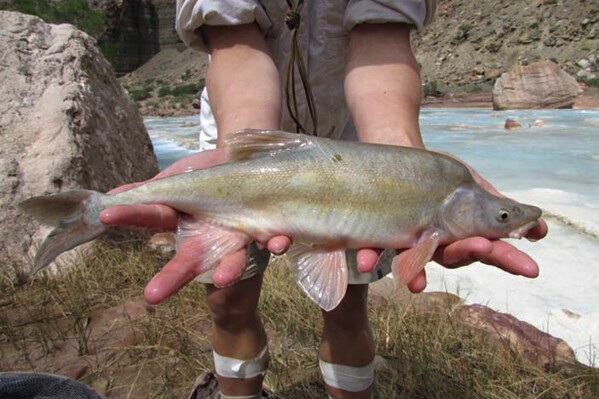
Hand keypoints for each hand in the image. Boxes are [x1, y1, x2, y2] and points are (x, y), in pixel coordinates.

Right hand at [99, 149, 290, 303]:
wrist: (247, 158)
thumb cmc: (206, 173)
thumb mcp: (177, 179)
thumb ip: (150, 191)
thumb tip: (109, 197)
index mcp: (182, 220)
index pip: (151, 219)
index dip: (130, 217)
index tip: (104, 215)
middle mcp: (207, 235)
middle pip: (189, 259)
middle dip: (172, 277)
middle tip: (152, 294)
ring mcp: (236, 236)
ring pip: (232, 259)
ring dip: (229, 269)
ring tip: (222, 277)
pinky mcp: (265, 228)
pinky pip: (273, 240)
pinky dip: (276, 242)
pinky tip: (277, 243)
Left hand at [355, 155, 547, 292]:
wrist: (399, 149)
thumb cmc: (439, 176)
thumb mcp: (472, 188)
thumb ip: (499, 208)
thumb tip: (539, 225)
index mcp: (459, 235)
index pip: (486, 251)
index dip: (507, 261)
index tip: (528, 268)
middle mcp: (432, 243)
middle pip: (451, 256)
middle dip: (467, 253)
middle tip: (485, 248)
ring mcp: (404, 238)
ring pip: (410, 259)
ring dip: (414, 269)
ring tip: (416, 281)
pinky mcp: (375, 230)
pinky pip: (370, 246)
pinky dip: (369, 255)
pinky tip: (366, 263)